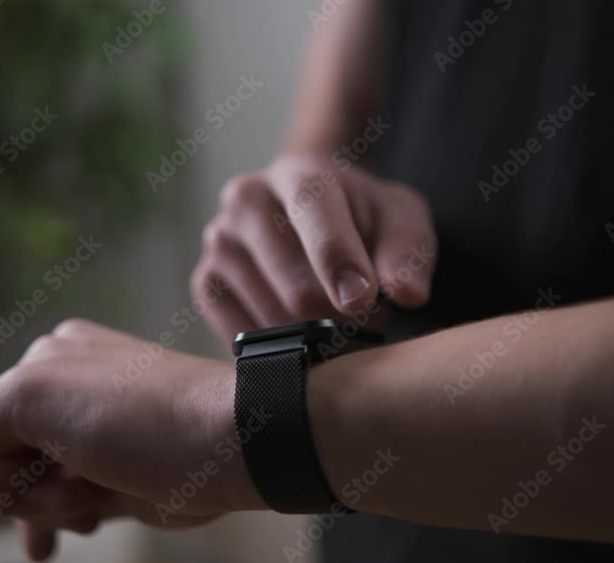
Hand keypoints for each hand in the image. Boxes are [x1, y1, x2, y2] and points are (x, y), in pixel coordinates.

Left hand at [0, 319, 262, 560]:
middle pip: (4, 441)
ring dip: (23, 497)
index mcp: (92, 364)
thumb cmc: (200, 462)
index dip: (35, 490)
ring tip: (82, 509)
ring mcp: (43, 365)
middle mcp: (61, 353)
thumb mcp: (127, 479)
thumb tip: (33, 519)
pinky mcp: (22, 388)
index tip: (73, 524)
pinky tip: (49, 499)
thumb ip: (78, 485)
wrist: (239, 436)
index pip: (33, 433)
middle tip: (51, 543)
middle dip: (23, 500)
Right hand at [192, 154, 436, 342]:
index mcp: (299, 174)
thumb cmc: (363, 220)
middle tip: (367, 316)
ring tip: (336, 318)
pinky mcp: (205, 281)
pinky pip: (242, 335)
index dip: (338, 261)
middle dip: (341, 316)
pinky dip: (279, 346)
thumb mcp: (400, 220)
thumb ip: (408, 251)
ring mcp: (219, 241)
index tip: (362, 302)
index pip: (312, 212)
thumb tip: (408, 294)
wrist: (312, 216)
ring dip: (314, 335)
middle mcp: (246, 199)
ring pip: (271, 318)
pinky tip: (299, 331)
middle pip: (295, 285)